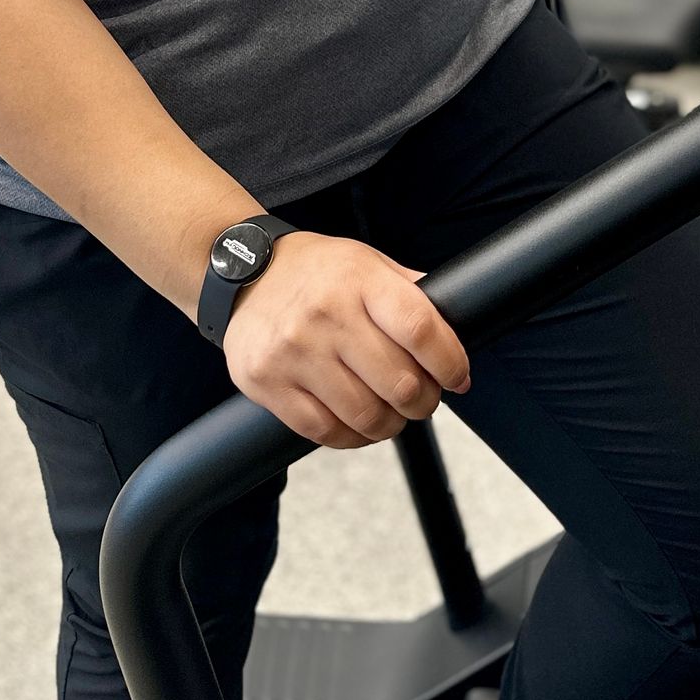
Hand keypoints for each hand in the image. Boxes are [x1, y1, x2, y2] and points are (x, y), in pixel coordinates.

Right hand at [224, 231, 471, 449]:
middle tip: (424, 400)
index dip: (449, 361)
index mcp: (359, 280)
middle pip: (398, 382)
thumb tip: (457, 318)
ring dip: (391, 425)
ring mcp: (295, 352)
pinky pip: (324, 431)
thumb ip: (409, 289)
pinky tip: (358, 425)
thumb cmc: (314, 270)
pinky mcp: (268, 383)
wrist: (242, 274)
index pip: (419, 328)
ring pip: (365, 416)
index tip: (458, 377)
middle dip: (424, 401)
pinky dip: (352, 438)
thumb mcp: (366, 261)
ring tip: (392, 415)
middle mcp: (327, 315)